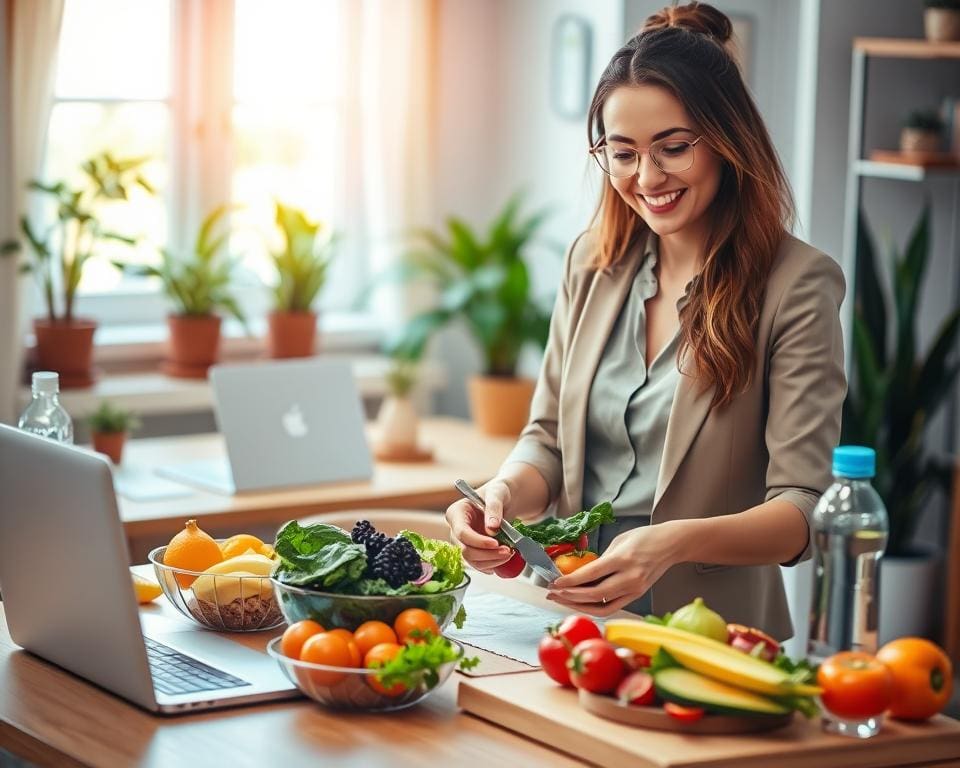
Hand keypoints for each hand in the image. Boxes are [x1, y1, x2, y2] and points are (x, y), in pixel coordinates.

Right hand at [445, 479, 513, 572]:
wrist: (504, 500)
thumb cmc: (497, 493)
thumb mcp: (497, 493)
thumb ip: (494, 508)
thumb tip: (492, 528)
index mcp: (456, 513)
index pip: (461, 532)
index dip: (478, 541)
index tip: (496, 543)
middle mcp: (456, 529)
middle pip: (465, 550)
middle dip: (487, 554)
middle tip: (507, 551)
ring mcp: (463, 542)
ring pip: (472, 560)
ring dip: (492, 561)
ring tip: (509, 553)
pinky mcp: (473, 551)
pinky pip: (479, 564)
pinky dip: (492, 564)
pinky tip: (503, 558)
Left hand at [546, 522, 682, 616]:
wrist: (671, 544)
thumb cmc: (644, 537)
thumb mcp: (619, 541)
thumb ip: (601, 559)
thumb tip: (581, 573)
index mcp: (623, 559)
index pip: (591, 575)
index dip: (570, 581)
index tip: (554, 583)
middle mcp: (630, 577)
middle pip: (594, 595)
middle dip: (569, 596)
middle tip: (552, 592)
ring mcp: (635, 589)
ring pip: (602, 606)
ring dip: (579, 605)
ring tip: (562, 599)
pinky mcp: (637, 595)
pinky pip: (612, 607)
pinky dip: (595, 608)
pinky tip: (580, 603)